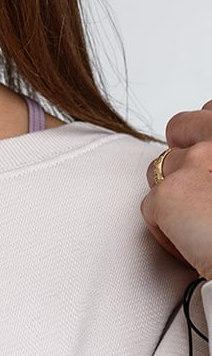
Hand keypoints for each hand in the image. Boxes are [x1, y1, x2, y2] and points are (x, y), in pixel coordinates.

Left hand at [142, 102, 211, 278]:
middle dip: (180, 149)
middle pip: (181, 126)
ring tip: (197, 221)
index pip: (211, 112)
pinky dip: (165, 229)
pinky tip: (190, 244)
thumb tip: (206, 158)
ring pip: (160, 167)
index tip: (207, 153)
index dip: (203, 133)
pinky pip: (150, 207)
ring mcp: (193, 162)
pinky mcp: (167, 194)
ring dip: (172, 192)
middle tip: (191, 183)